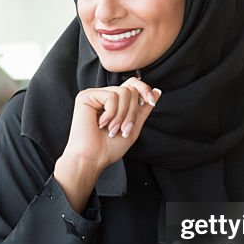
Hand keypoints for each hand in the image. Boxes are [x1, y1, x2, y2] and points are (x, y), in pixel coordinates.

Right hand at [54, 77, 161, 211]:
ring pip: (124, 92)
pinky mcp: (86, 96)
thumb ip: (144, 109)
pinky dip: (111, 114)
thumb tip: (157, 92)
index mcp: (114, 103)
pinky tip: (101, 123)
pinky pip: (112, 96)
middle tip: (122, 129)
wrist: (92, 158)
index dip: (144, 89)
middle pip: (131, 89)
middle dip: (132, 113)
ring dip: (122, 116)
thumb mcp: (133, 127)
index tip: (151, 101)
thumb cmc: (108, 148)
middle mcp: (104, 96)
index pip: (132, 84)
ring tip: (111, 129)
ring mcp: (95, 95)